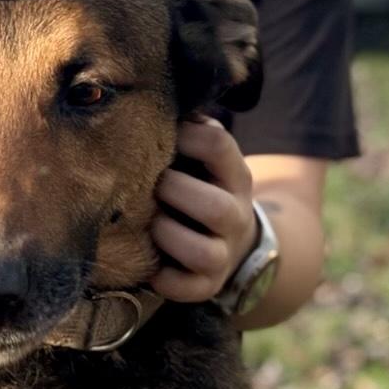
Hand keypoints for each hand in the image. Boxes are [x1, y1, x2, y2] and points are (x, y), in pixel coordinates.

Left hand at [150, 117, 258, 305]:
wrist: (236, 241)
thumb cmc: (201, 185)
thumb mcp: (206, 158)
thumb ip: (190, 131)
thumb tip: (158, 99)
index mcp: (234, 175)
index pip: (219, 145)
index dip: (188, 136)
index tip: (164, 134)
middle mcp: (234, 214)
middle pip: (214, 206)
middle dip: (174, 192)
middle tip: (152, 184)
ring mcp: (223, 253)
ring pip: (203, 252)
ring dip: (169, 236)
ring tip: (152, 224)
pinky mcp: (207, 284)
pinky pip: (189, 289)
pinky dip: (167, 280)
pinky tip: (152, 265)